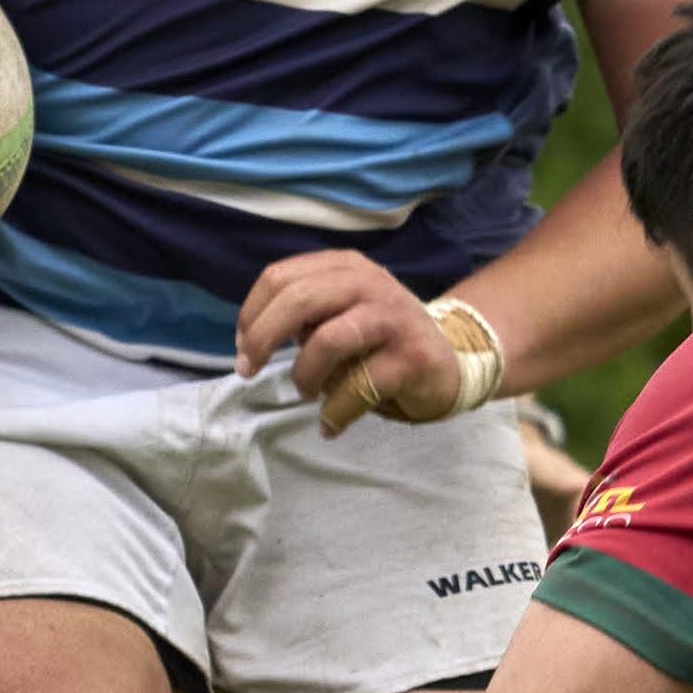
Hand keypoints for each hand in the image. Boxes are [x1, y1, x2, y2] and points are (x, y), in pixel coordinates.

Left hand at [239, 253, 494, 437]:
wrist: (450, 359)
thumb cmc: (380, 337)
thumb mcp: (341, 312)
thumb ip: (304, 314)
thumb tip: (255, 336)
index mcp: (345, 267)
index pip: (281, 276)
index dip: (252, 313)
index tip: (242, 347)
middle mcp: (369, 283)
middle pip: (300, 299)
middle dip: (263, 338)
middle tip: (249, 371)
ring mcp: (393, 318)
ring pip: (329, 339)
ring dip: (304, 374)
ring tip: (305, 392)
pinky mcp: (412, 358)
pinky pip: (358, 387)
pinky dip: (335, 412)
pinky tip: (330, 425)